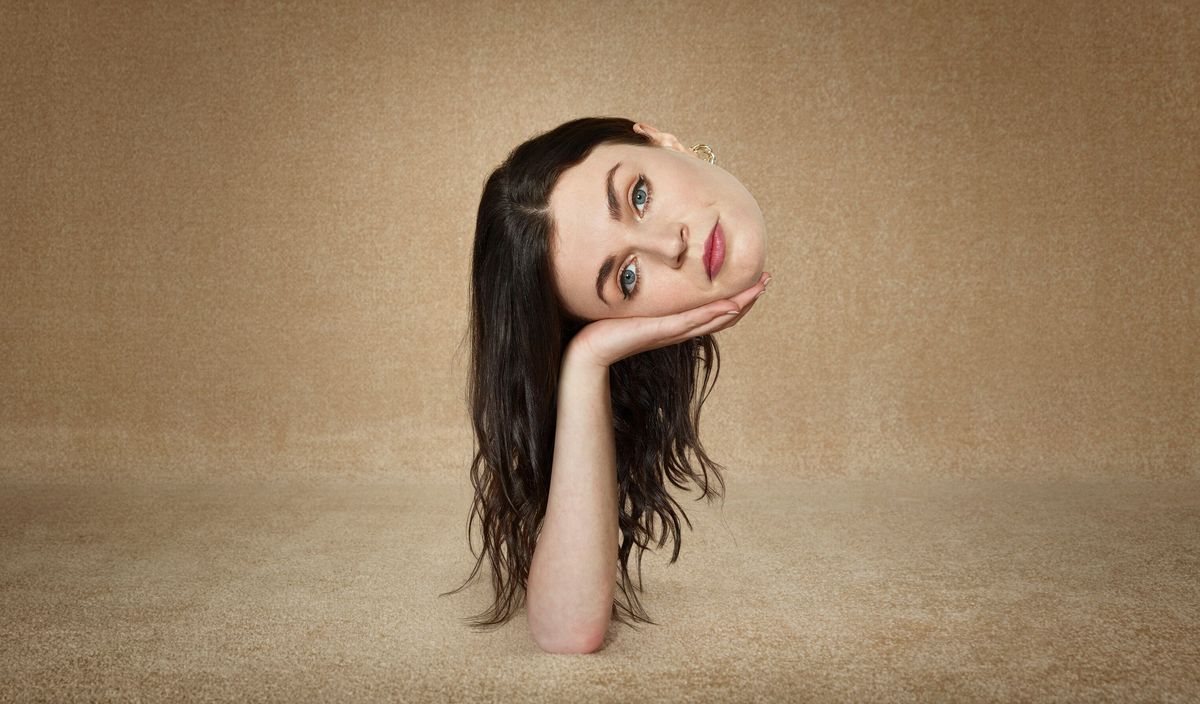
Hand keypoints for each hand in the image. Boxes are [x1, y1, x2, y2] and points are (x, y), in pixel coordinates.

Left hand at [566, 272, 771, 368]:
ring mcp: (672, 332)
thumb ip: (648, 301)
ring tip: (758, 288)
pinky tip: (730, 304)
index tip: (754, 281)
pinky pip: (692, 322)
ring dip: (739, 304)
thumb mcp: (634, 310)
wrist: (590, 352)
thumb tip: (651, 281)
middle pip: (723, 315)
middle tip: (767, 280)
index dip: (737, 298)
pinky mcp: (660, 331)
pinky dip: (713, 313)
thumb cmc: (608, 330)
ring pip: (715, 318)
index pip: (714, 312)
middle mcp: (680, 330)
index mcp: (676, 325)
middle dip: (747, 298)